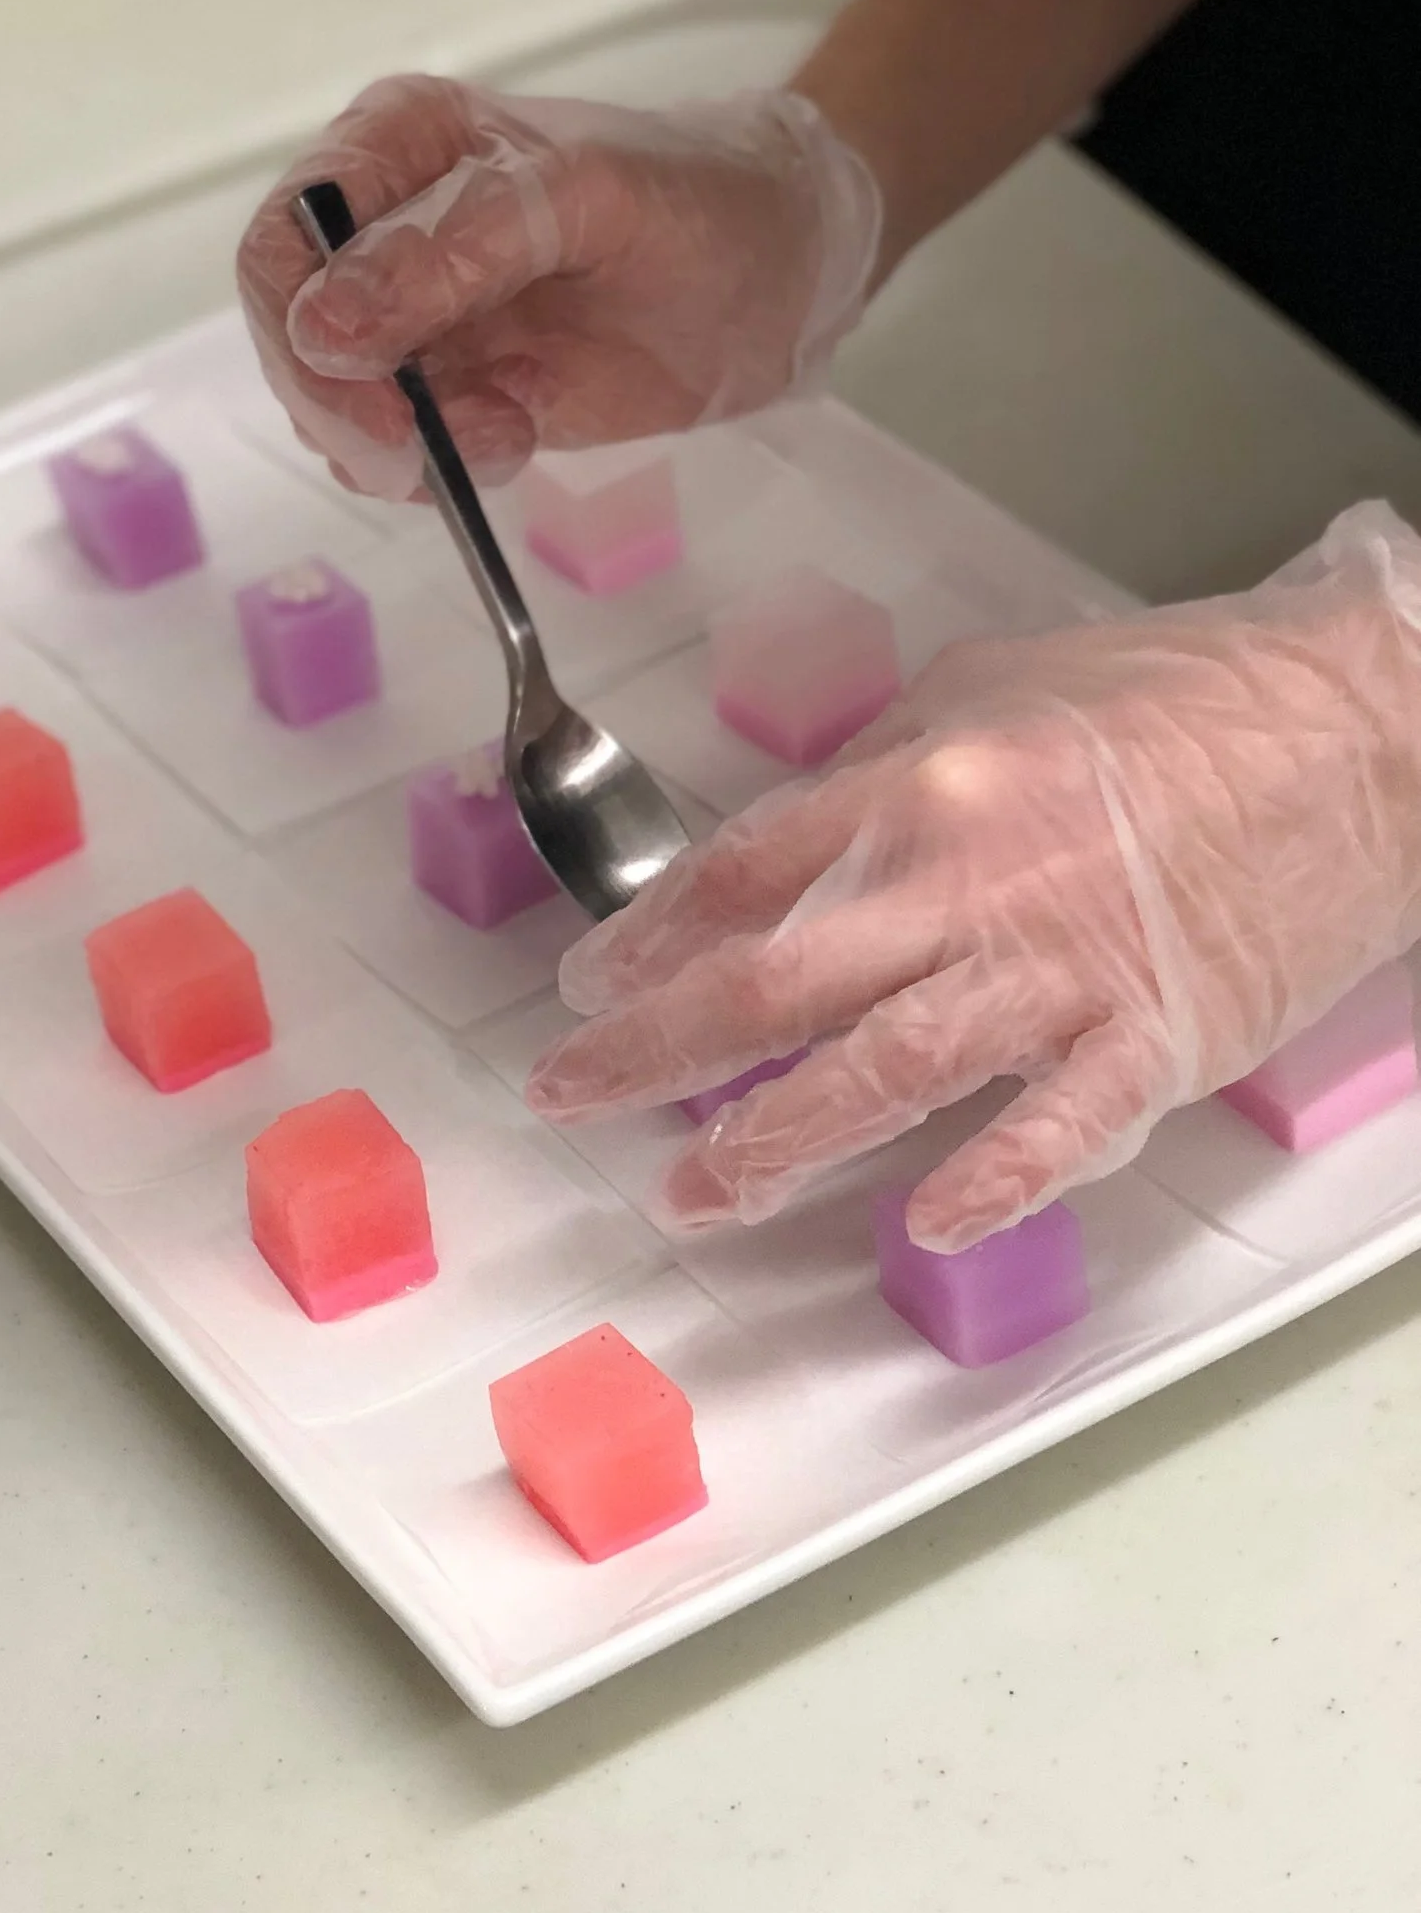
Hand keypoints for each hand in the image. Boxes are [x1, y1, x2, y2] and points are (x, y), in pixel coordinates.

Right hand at [236, 74, 881, 498]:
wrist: (780, 273)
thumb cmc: (696, 198)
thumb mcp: (588, 199)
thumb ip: (457, 249)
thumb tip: (326, 324)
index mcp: (397, 148)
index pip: (283, 241)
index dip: (302, 329)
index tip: (374, 393)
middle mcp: (380, 234)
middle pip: (290, 340)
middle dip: (352, 409)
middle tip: (430, 447)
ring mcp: (410, 323)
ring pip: (336, 410)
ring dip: (410, 446)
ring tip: (511, 421)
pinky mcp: (450, 395)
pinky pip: (394, 455)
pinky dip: (444, 467)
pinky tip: (519, 431)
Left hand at [527, 505, 1420, 1250]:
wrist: (1365, 730)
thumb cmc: (1183, 704)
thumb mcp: (995, 690)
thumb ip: (877, 767)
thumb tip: (777, 842)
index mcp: (924, 783)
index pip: (742, 872)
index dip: (645, 942)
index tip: (583, 995)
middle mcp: (973, 877)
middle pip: (775, 981)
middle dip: (654, 1052)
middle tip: (571, 1099)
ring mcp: (1065, 966)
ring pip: (886, 1068)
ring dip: (773, 1142)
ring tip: (693, 1191)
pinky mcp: (1158, 1035)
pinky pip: (1060, 1124)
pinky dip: (990, 1179)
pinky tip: (921, 1223)